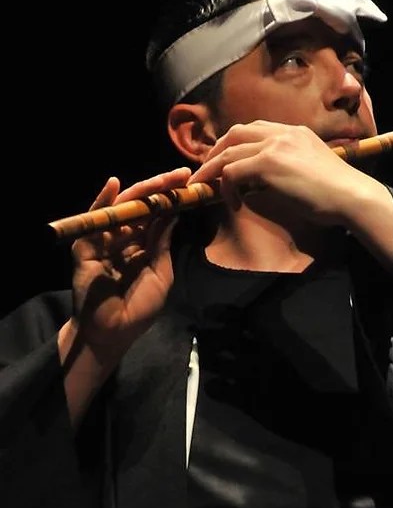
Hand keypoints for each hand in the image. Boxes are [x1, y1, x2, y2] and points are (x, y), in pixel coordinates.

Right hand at [69, 167, 190, 353]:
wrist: (113, 332)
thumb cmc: (138, 308)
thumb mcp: (161, 273)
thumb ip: (163, 243)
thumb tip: (172, 212)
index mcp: (143, 246)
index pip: (158, 216)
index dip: (172, 201)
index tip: (192, 185)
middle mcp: (124, 239)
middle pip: (142, 208)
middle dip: (162, 190)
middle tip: (182, 175)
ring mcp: (105, 240)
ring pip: (123, 209)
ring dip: (142, 192)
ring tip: (162, 179)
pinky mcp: (86, 246)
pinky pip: (94, 220)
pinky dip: (102, 201)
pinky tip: (115, 185)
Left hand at [187, 121, 376, 226]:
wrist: (351, 196)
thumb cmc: (336, 194)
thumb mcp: (309, 173)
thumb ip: (285, 170)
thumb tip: (258, 187)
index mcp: (294, 132)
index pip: (255, 129)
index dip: (235, 144)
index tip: (226, 162)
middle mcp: (282, 133)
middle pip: (235, 133)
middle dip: (216, 152)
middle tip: (207, 172)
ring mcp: (275, 146)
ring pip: (229, 152)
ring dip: (213, 171)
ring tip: (206, 188)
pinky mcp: (268, 163)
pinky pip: (232, 172)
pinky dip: (227, 188)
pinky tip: (235, 204)